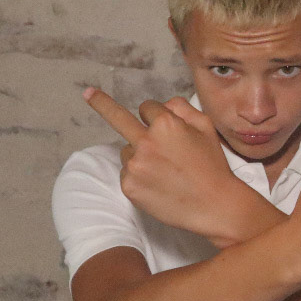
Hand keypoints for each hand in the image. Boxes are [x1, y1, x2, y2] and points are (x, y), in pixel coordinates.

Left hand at [83, 87, 259, 244]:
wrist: (214, 206)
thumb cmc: (212, 165)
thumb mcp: (206, 127)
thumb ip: (182, 107)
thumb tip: (161, 104)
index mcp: (165, 124)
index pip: (148, 107)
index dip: (158, 115)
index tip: (158, 118)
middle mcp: (145, 142)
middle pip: (117, 117)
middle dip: (101, 103)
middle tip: (87, 93)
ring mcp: (134, 166)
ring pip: (127, 150)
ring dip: (139, 154)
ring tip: (166, 170)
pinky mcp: (129, 186)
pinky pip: (127, 172)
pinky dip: (139, 176)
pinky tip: (159, 184)